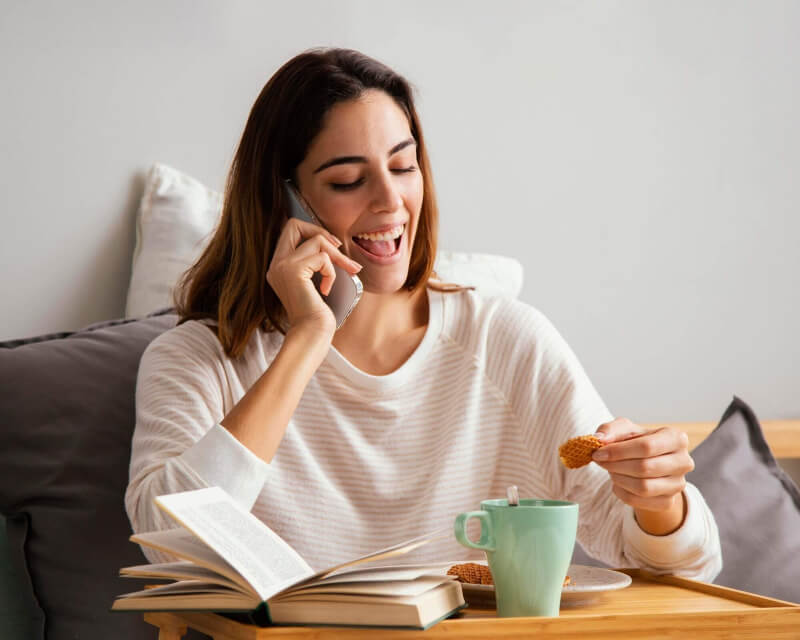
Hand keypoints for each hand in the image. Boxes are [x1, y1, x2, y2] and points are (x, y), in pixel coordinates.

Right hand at [266, 218, 361, 336]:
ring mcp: (282, 267)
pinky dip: (331, 272)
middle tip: (339, 248)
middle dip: (321, 233)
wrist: (312, 333)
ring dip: (336, 256)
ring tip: (345, 272)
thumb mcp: (315, 280)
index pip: (290, 229)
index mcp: (278, 265)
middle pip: (294, 224)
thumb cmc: (317, 312)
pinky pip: (322, 258)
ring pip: (316, 240)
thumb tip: (333, 241)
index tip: (332, 247)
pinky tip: (326, 289)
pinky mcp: (293, 271)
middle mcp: (275, 264)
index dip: (312, 231)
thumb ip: (315, 261)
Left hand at [591, 418, 693, 534]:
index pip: (646, 447)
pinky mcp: (668, 502)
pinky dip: (621, 492)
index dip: (618, 451)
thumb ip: (610, 429)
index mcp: (676, 438)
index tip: (598, 452)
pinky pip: (639, 501)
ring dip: (618, 478)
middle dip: (616, 465)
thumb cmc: (636, 442)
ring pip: (643, 487)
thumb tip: (599, 438)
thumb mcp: (624, 430)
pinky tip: (617, 482)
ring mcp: (678, 484)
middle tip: (600, 461)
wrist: (648, 464)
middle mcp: (683, 462)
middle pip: (644, 468)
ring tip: (610, 470)